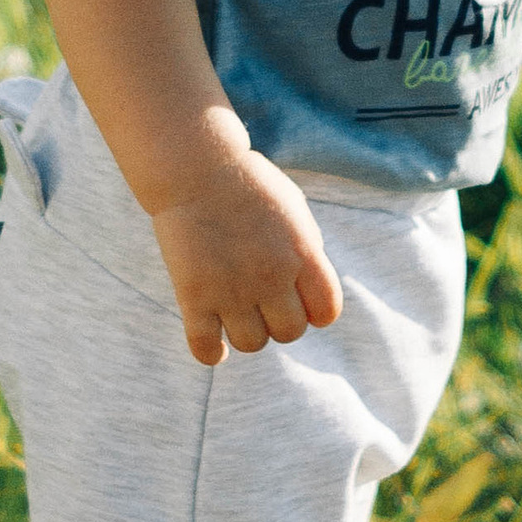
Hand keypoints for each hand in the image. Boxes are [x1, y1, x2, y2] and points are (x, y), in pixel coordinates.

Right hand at [149, 151, 344, 367]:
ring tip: (236, 315)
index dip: (315, 312)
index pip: (326, 311)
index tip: (299, 302)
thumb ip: (307, 249)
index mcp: (302, 253)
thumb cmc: (247, 184)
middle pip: (290, 332)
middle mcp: (272, 276)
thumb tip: (309, 290)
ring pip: (252, 344)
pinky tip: (214, 348)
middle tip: (262, 304)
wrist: (196, 168)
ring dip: (247, 334)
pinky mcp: (194, 295)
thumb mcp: (293, 210)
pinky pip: (206, 347)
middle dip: (279, 322)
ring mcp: (232, 288)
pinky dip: (211, 354)